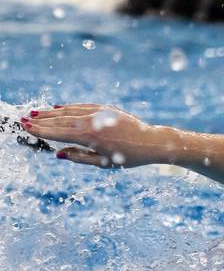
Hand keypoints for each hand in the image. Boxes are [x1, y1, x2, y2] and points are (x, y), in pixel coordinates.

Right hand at [23, 104, 167, 167]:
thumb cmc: (128, 157)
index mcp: (91, 137)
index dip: (42, 130)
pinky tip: (59, 108)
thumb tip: (58, 153)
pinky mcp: (106, 108)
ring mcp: (100, 112)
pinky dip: (69, 107)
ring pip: (71, 111)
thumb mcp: (103, 163)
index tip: (26, 128)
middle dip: (42, 120)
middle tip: (24, 119)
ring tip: (36, 113)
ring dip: (53, 112)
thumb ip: (79, 157)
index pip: (60, 133)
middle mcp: (93, 122)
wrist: (151, 141)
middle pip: (62, 120)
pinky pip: (83, 106)